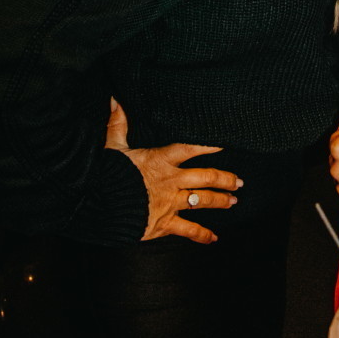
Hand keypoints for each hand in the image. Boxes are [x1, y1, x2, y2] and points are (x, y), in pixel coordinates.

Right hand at [105, 100, 240, 243]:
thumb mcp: (112, 146)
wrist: (99, 205)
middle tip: (239, 181)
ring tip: (233, 201)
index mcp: (160, 160)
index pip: (191, 148)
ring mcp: (169, 203)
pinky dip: (202, 234)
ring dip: (220, 201)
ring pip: (202, 201)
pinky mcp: (164, 223)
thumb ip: (118, 124)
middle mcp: (170, 181)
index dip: (209, 145)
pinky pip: (188, 229)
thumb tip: (115, 100)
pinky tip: (213, 238)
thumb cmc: (105, 174)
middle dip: (225, 179)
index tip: (225, 144)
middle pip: (206, 177)